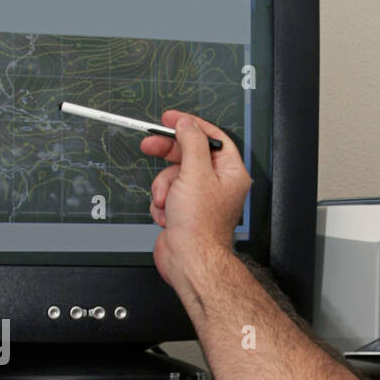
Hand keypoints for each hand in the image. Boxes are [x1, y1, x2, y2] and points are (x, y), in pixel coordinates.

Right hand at [140, 110, 251, 302]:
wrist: (189, 260)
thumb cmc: (200, 225)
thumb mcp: (195, 173)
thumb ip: (191, 143)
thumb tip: (187, 124)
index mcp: (230, 173)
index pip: (212, 138)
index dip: (191, 126)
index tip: (171, 118)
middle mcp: (217, 184)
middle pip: (189, 154)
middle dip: (168, 155)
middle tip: (149, 145)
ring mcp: (199, 198)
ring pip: (173, 175)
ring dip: (163, 187)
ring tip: (166, 202)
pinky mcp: (183, 210)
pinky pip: (166, 194)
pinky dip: (162, 203)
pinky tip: (167, 216)